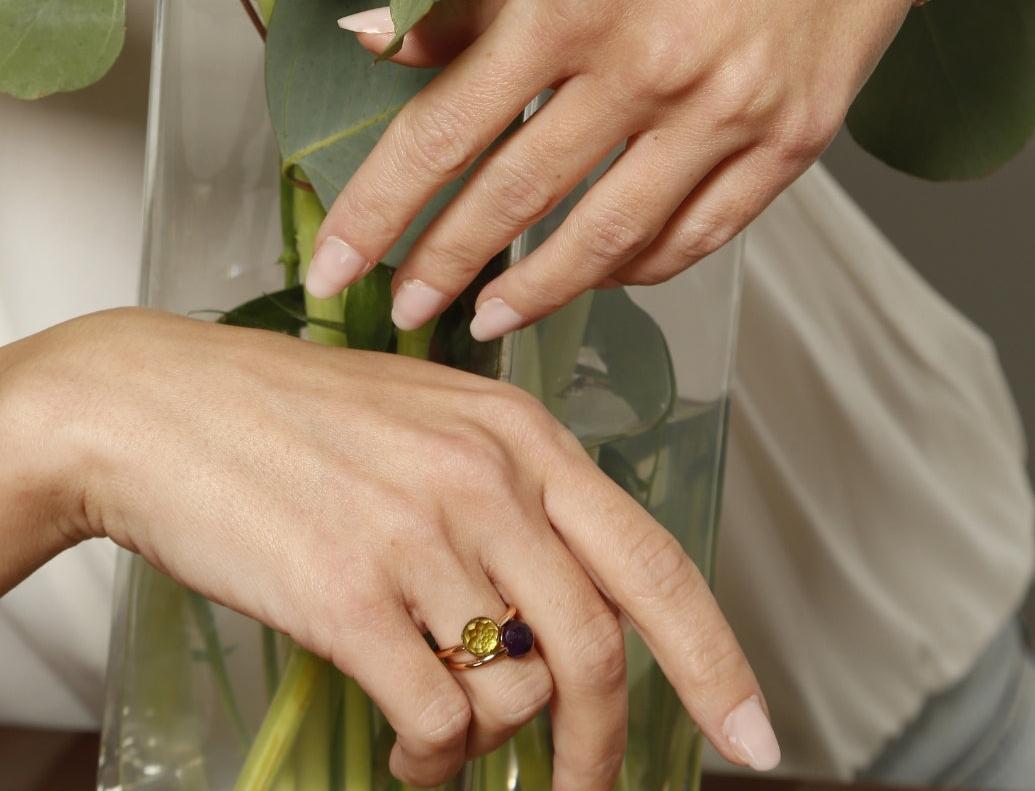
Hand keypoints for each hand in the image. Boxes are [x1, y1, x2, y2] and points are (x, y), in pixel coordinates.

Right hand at [1, 307, 779, 786]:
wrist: (159, 406)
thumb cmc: (291, 417)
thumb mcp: (428, 426)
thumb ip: (506, 505)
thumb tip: (553, 615)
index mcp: (518, 433)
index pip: (650, 558)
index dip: (713, 656)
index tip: (750, 734)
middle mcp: (484, 477)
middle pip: (596, 646)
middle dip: (604, 743)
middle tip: (590, 790)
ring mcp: (418, 534)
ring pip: (513, 689)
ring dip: (490, 739)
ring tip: (443, 733)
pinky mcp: (348, 594)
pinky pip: (436, 720)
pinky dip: (433, 759)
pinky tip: (406, 745)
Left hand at [308, 0, 917, 339]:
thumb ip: (473, 1)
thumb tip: (377, 46)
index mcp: (573, 2)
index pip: (445, 131)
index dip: (378, 209)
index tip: (336, 265)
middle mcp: (647, 69)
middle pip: (519, 197)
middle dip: (447, 264)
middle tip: (407, 309)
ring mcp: (727, 112)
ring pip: (611, 237)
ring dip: (542, 290)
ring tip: (492, 318)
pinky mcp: (792, 140)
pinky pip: (701, 234)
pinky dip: (642, 266)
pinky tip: (605, 277)